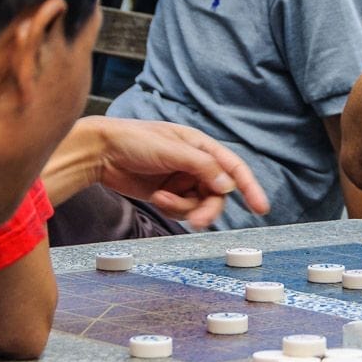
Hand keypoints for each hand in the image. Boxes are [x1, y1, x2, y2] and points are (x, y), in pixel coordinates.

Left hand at [89, 117, 270, 228]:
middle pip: (216, 193)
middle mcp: (194, 164)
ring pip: (199, 205)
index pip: (233, 168)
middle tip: (198, 221)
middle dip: (208, 208)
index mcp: (201, 146)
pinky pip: (181, 210)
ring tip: (163, 198)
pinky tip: (157, 197)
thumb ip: (203, 167)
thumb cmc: (135, 140)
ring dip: (184, 207)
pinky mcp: (166, 194)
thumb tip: (229, 185)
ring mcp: (180, 180)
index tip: (261, 207)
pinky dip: (172, 208)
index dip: (249, 187)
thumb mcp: (173, 150)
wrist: (100, 153)